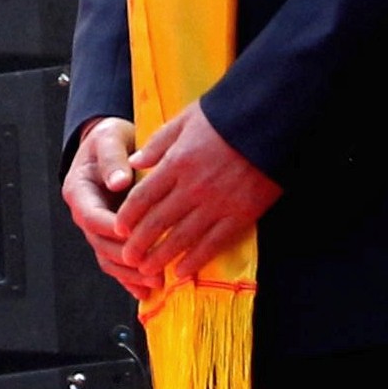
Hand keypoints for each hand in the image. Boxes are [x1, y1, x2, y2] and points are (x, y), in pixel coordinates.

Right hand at [62, 114, 144, 289]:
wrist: (113, 145)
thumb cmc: (110, 140)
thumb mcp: (109, 139)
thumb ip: (113, 159)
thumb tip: (119, 182)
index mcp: (79, 191)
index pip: (92, 217)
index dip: (111, 228)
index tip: (132, 234)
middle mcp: (85, 214)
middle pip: (100, 244)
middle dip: (126, 258)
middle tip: (153, 266)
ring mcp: (98, 229)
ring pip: (108, 258)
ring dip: (130, 274)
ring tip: (156, 282)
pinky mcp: (111, 237)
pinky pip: (117, 263)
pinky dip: (130, 279)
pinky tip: (147, 291)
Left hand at [107, 103, 279, 287]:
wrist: (270, 121)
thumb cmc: (225, 117)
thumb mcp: (185, 120)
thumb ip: (158, 143)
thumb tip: (133, 162)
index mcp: (176, 163)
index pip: (143, 197)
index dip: (129, 216)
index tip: (118, 228)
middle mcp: (193, 188)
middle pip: (158, 222)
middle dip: (139, 243)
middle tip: (127, 257)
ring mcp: (217, 204)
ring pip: (182, 238)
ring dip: (162, 256)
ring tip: (148, 271)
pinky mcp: (241, 215)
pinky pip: (214, 243)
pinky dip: (196, 259)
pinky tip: (183, 271)